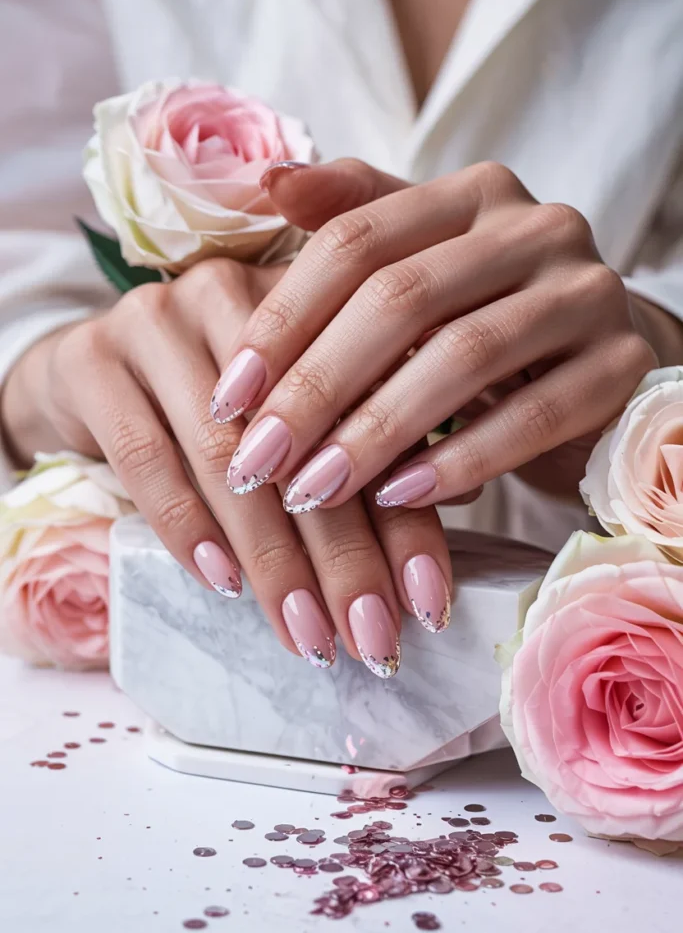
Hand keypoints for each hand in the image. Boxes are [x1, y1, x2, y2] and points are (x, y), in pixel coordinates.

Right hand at [2, 255, 451, 677]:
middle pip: (304, 438)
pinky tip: (222, 583)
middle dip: (345, 553)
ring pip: (227, 452)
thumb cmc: (211, 400)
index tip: (428, 603)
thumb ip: (363, 445)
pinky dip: (186, 524)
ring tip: (308, 636)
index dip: (405, 514)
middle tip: (372, 638)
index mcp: (311, 302)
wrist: (87, 370)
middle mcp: (237, 294)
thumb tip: (456, 514)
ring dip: (273, 557)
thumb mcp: (291, 414)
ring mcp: (157, 320)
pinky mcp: (93, 360)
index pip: (370, 417)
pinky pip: (145, 454)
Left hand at [216, 159, 656, 508]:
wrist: (599, 366)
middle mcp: (536, 227)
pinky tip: (399, 498)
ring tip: (314, 489)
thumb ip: (353, 223)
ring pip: (463, 358)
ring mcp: (587, 292)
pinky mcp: (623, 363)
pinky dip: (459, 461)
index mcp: (472, 194)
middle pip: (401, 299)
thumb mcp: (419, 267)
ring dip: (375, 432)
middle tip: (257, 459)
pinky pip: (533, 416)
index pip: (356, 241)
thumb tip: (268, 185)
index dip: (282, 319)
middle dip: (316, 386)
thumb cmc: (485, 320)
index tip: (226, 397)